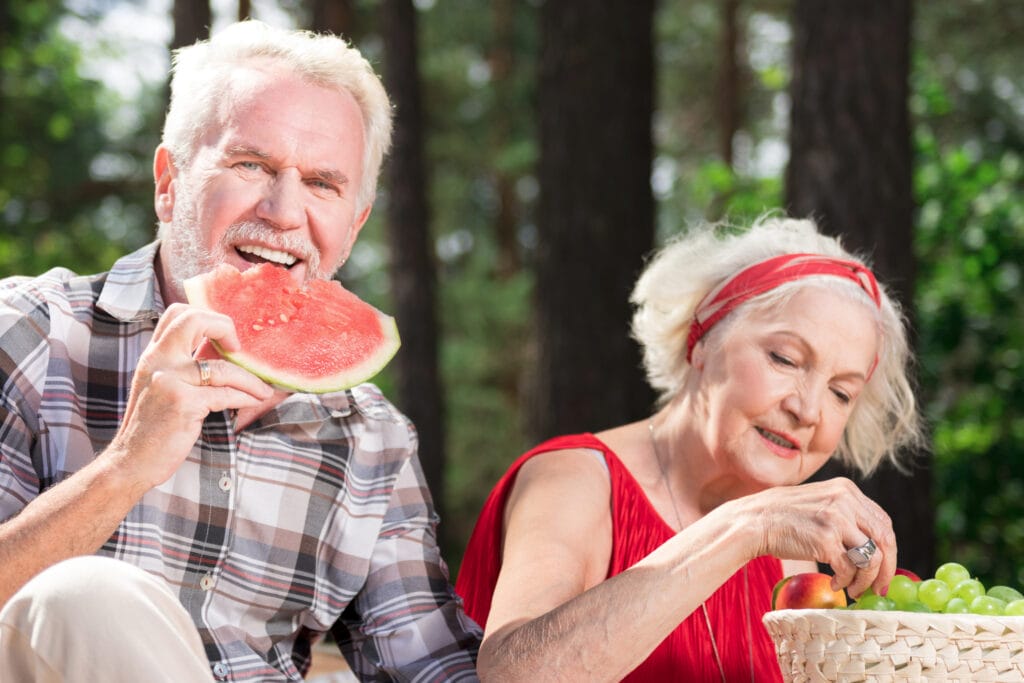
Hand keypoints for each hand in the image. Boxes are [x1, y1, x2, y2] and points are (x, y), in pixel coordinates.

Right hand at [103, 303, 274, 489]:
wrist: (131, 461)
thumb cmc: (153, 427)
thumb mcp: (162, 387)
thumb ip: (184, 366)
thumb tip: (224, 352)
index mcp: (154, 355)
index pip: (178, 313)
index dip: (207, 316)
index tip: (225, 339)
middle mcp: (158, 361)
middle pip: (193, 320)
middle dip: (225, 327)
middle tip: (240, 349)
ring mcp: (169, 381)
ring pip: (222, 367)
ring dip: (250, 380)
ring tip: (263, 390)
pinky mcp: (183, 403)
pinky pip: (226, 394)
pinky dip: (246, 397)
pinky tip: (254, 402)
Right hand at [737, 477, 895, 597]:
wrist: (754, 521)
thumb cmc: (784, 517)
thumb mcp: (820, 503)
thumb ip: (846, 515)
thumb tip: (873, 546)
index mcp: (846, 490)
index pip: (883, 522)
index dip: (888, 549)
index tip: (886, 567)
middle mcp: (845, 501)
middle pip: (884, 539)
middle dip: (886, 568)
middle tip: (879, 587)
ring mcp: (836, 520)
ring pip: (871, 557)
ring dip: (865, 580)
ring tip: (853, 589)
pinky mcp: (825, 540)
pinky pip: (849, 569)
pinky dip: (846, 582)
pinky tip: (835, 583)